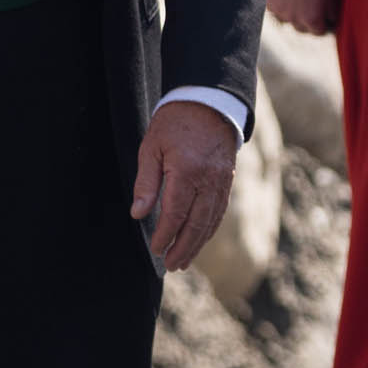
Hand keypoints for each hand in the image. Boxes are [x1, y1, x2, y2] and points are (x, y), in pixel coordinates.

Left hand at [130, 100, 239, 270]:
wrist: (210, 102)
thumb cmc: (174, 123)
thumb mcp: (151, 147)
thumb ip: (146, 182)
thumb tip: (138, 214)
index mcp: (187, 171)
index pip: (175, 214)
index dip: (165, 235)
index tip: (155, 250)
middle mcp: (209, 180)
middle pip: (197, 223)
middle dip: (183, 247)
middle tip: (172, 266)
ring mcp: (222, 180)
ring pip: (211, 220)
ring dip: (198, 243)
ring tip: (185, 261)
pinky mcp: (229, 179)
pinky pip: (220, 210)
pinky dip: (210, 228)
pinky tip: (200, 238)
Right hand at [267, 0, 338, 34]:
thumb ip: (331, 9)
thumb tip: (331, 18)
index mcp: (312, 18)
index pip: (318, 32)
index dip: (323, 24)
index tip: (325, 18)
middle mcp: (293, 18)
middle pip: (301, 28)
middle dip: (308, 21)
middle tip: (313, 7)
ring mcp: (278, 9)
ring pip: (286, 19)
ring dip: (292, 13)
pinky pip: (275, 8)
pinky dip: (281, 4)